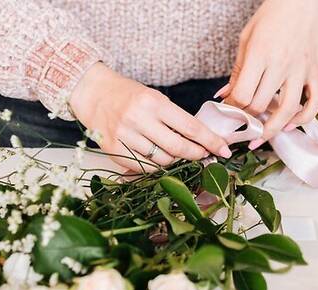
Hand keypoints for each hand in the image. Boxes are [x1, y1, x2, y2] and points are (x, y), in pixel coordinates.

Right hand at [69, 63, 230, 171]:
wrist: (92, 93)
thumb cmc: (127, 95)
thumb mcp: (154, 98)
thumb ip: (174, 118)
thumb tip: (200, 140)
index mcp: (153, 102)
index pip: (190, 126)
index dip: (211, 141)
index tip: (224, 149)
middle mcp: (139, 119)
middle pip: (178, 148)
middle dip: (196, 154)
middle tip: (203, 155)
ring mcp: (125, 136)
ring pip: (161, 161)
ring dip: (174, 161)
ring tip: (174, 153)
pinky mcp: (114, 150)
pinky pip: (143, 168)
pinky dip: (154, 166)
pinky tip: (155, 157)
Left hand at [221, 0, 317, 146]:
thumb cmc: (273, 15)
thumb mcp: (247, 38)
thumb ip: (237, 70)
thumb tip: (224, 96)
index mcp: (260, 55)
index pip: (241, 94)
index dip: (231, 109)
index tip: (228, 113)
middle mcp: (282, 64)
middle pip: (261, 105)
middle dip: (248, 119)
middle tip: (241, 123)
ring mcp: (302, 70)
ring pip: (288, 110)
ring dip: (273, 129)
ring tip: (262, 137)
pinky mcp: (317, 72)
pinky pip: (316, 102)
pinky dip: (304, 118)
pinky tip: (291, 125)